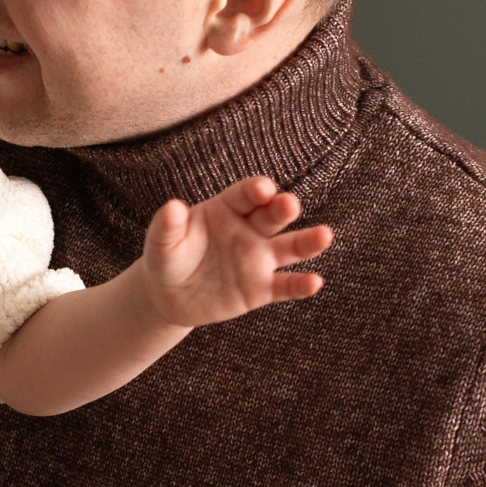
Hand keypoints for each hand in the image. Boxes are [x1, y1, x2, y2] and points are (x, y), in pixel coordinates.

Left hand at [137, 175, 333, 328]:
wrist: (168, 296)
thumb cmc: (167, 259)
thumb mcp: (161, 242)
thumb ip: (167, 225)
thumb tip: (172, 207)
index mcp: (226, 209)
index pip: (246, 194)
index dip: (256, 190)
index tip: (262, 189)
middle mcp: (250, 230)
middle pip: (272, 215)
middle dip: (282, 208)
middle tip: (289, 205)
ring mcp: (259, 259)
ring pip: (290, 247)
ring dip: (308, 241)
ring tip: (324, 236)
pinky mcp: (261, 288)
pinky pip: (285, 285)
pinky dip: (300, 285)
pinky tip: (315, 282)